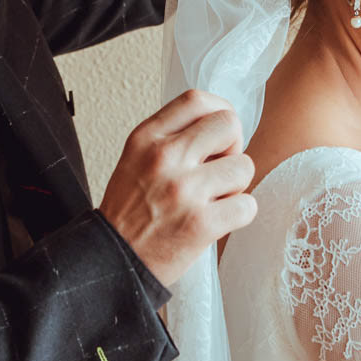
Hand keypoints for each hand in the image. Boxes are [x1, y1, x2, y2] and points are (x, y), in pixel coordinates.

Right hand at [97, 89, 257, 288]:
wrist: (112, 261)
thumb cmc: (129, 212)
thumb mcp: (136, 159)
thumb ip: (172, 137)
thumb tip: (220, 126)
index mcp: (146, 138)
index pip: (197, 100)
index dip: (218, 113)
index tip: (218, 134)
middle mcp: (164, 157)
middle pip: (228, 125)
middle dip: (232, 147)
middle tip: (218, 169)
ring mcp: (184, 190)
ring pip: (244, 167)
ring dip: (235, 186)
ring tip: (213, 200)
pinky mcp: (201, 224)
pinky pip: (247, 205)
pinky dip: (239, 215)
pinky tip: (217, 221)